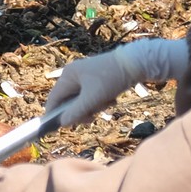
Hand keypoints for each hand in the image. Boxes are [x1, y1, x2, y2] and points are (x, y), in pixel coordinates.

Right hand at [42, 38, 187, 126]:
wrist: (136, 63)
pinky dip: (100, 100)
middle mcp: (74, 74)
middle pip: (69, 100)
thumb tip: (62, 123)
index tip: (60, 128)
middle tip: (93, 118)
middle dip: (81, 111)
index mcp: (68, 75)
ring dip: (93, 106)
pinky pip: (92, 95)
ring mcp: (85, 76)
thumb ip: (76, 112)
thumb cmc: (111, 79)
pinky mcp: (97, 78)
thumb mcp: (93, 98)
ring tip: (107, 104)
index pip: (54, 98)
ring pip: (82, 99)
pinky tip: (112, 99)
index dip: (55, 114)